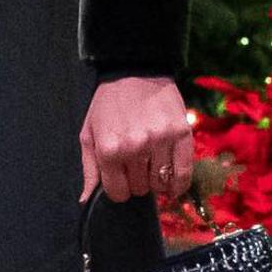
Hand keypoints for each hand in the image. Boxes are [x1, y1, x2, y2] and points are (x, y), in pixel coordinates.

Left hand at [80, 75, 194, 202]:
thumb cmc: (109, 104)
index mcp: (109, 149)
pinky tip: (173, 184)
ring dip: (156, 180)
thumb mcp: (89, 134)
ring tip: (152, 166)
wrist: (135, 71)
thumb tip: (87, 200)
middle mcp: (134, 147)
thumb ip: (89, 169)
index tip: (122, 179)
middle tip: (137, 165)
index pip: (118, 193)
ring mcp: (160, 141)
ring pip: (161, 183)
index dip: (119, 189)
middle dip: (137, 182)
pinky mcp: (181, 134)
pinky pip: (184, 173)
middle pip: (140, 188)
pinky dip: (179, 184)